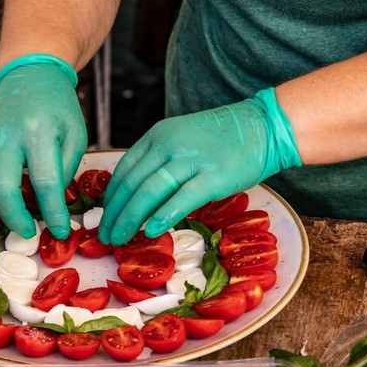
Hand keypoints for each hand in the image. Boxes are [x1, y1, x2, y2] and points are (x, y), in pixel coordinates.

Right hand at [0, 58, 86, 238]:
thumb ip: (65, 168)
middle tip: (28, 231)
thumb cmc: (58, 109)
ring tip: (3, 205)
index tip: (59, 232)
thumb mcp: (75, 135)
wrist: (31, 74)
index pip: (45, 183)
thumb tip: (52, 202)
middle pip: (2, 187)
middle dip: (16, 218)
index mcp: (39, 132)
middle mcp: (5, 132)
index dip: (52, 214)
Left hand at [97, 88, 300, 245]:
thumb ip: (161, 162)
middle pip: (131, 183)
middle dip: (114, 214)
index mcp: (157, 136)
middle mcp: (168, 145)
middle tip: (105, 236)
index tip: (104, 218)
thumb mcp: (183, 140)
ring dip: (130, 219)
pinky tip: (151, 232)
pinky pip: (181, 199)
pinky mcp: (212, 177)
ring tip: (120, 239)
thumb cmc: (224, 139)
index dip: (110, 198)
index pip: (124, 170)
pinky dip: (163, 217)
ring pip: (149, 192)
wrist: (263, 126)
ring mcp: (190, 160)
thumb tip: (140, 196)